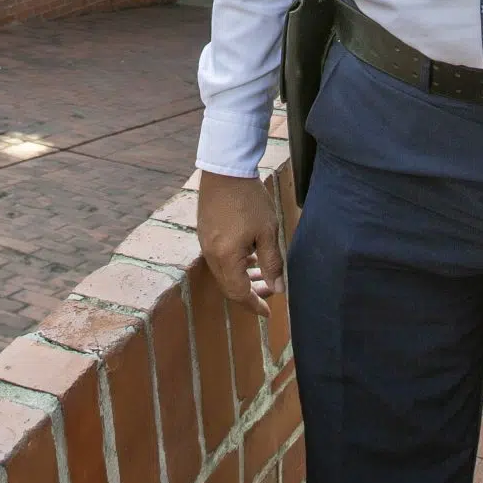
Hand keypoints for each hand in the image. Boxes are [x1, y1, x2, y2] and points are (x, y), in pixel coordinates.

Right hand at [197, 172, 283, 314]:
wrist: (225, 170)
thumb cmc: (249, 199)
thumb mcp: (268, 232)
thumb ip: (272, 263)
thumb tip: (278, 288)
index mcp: (226, 257)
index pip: (239, 293)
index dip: (254, 304)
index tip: (268, 313)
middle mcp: (211, 254)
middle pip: (229, 286)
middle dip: (251, 292)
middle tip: (271, 290)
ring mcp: (205, 243)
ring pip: (224, 273)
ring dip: (243, 278)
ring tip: (262, 275)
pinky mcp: (205, 232)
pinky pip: (219, 259)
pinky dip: (235, 265)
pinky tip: (250, 257)